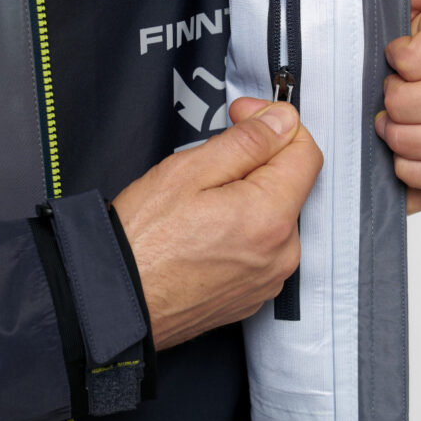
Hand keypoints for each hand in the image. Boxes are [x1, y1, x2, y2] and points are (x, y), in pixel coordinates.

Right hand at [113, 99, 322, 349]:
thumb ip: (247, 142)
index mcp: (271, 217)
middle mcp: (282, 254)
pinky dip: (240, 233)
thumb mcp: (189, 171)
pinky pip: (260, 250)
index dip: (275, 123)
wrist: (115, 304)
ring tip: (198, 204)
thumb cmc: (141, 242)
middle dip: (257, 163)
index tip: (244, 116)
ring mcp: (268, 280)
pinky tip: (202, 233)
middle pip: (289, 186)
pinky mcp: (253, 296)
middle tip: (208, 162)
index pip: (306, 153)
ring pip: (274, 218)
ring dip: (248, 199)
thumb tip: (282, 121)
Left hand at [375, 0, 420, 213]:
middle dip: (405, 105)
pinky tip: (397, 162)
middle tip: (382, 106)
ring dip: (407, 139)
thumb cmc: (366, 84)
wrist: (355, 143)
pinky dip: (414, 171)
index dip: (413, 58)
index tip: (389, 62)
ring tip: (386, 135)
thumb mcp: (376, 31)